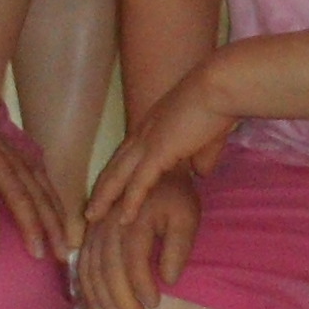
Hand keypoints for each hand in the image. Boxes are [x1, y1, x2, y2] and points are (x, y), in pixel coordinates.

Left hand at [0, 96, 68, 259]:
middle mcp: (2, 165)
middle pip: (22, 198)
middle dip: (33, 227)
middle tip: (41, 255)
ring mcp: (20, 163)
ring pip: (41, 194)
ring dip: (54, 221)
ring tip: (63, 249)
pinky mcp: (30, 162)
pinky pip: (48, 185)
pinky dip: (58, 206)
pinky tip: (66, 227)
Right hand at [79, 174, 201, 308]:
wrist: (152, 170)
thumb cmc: (174, 197)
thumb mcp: (187, 216)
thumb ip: (179, 247)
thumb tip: (169, 279)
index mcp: (134, 216)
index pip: (133, 257)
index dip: (141, 284)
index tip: (155, 304)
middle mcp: (109, 222)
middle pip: (108, 267)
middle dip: (120, 300)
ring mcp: (95, 229)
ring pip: (91, 269)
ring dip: (104, 300)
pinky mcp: (90, 234)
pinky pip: (82, 265)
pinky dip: (89, 289)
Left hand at [83, 76, 234, 234]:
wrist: (220, 88)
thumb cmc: (219, 106)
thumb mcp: (208, 137)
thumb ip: (202, 156)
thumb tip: (200, 174)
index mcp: (153, 125)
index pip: (127, 153)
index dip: (116, 172)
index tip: (107, 189)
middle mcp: (144, 132)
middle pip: (115, 165)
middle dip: (101, 188)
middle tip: (89, 209)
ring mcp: (148, 141)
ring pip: (119, 176)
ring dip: (104, 198)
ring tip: (92, 218)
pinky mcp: (158, 151)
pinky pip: (139, 183)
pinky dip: (130, 203)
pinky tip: (123, 221)